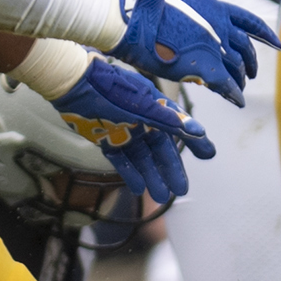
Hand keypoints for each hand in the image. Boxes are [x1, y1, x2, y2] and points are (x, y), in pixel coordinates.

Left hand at [53, 53, 215, 201]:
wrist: (73, 84)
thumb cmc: (111, 90)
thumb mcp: (143, 106)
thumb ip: (169, 121)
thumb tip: (198, 132)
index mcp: (155, 107)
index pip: (180, 127)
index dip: (194, 142)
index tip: (208, 155)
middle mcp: (143, 120)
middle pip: (161, 149)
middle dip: (171, 170)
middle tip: (181, 190)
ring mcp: (124, 130)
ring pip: (142, 158)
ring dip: (152, 176)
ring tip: (161, 196)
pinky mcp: (106, 138)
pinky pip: (121, 159)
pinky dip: (129, 173)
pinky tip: (138, 188)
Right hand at [107, 0, 278, 102]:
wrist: (133, 20)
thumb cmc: (151, 6)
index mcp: (218, 9)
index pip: (251, 24)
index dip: (266, 35)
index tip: (277, 44)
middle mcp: (222, 28)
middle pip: (246, 50)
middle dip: (250, 63)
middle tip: (250, 74)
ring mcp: (215, 48)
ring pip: (237, 69)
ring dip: (239, 81)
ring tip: (237, 89)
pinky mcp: (204, 68)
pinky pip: (226, 86)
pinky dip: (233, 95)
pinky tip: (236, 102)